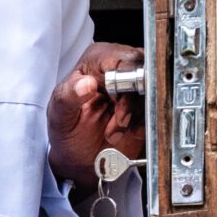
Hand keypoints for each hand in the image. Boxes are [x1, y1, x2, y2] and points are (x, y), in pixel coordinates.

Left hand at [47, 41, 146, 198]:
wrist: (80, 158)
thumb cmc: (67, 130)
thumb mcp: (60, 115)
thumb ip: (68, 96)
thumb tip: (86, 83)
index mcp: (98, 60)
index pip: (125, 59)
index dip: (125, 79)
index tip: (116, 101)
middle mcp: (120, 68)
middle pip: (145, 72)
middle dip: (132, 101)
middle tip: (118, 122)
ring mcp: (136, 86)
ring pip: (153, 92)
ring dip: (135, 117)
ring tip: (112, 132)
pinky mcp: (146, 104)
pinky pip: (156, 109)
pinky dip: (142, 125)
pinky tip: (125, 133)